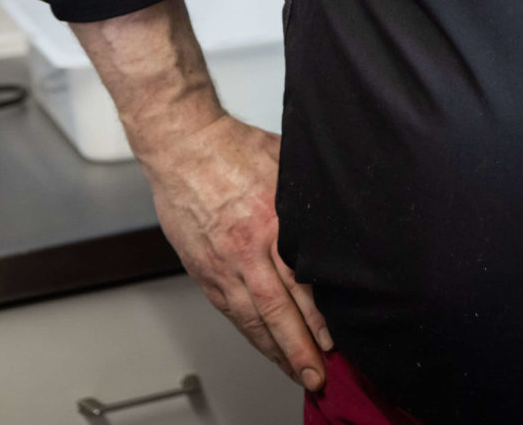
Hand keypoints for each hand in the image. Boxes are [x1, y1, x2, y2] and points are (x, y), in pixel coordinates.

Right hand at [136, 113, 334, 390]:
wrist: (183, 145)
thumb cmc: (234, 148)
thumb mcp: (287, 166)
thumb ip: (309, 201)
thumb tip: (340, 223)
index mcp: (272, 222)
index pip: (302, 282)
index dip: (319, 318)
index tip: (336, 341)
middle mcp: (246, 248)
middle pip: (277, 310)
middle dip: (299, 349)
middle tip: (317, 377)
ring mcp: (221, 262)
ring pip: (251, 318)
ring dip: (274, 350)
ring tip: (294, 373)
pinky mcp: (202, 269)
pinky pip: (229, 309)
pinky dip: (248, 332)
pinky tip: (263, 346)